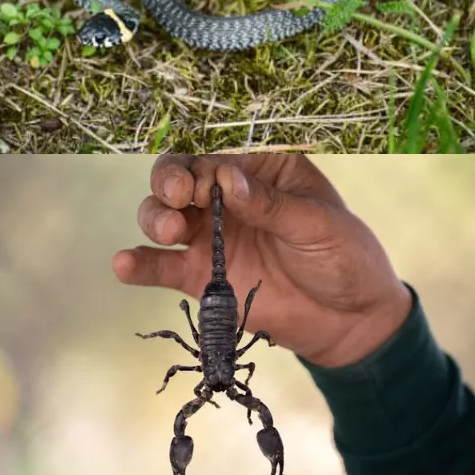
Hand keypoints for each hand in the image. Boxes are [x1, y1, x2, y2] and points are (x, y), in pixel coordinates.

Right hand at [114, 154, 412, 368]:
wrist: (350, 321)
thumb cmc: (343, 257)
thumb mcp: (318, 225)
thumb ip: (271, 205)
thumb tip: (229, 181)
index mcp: (259, 169)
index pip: (217, 153)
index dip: (202, 162)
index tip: (205, 182)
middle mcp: (225, 196)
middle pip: (178, 177)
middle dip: (169, 182)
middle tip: (177, 198)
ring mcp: (208, 235)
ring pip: (161, 215)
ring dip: (154, 217)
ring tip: (166, 232)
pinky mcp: (199, 275)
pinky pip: (160, 266)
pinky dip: (139, 264)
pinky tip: (124, 264)